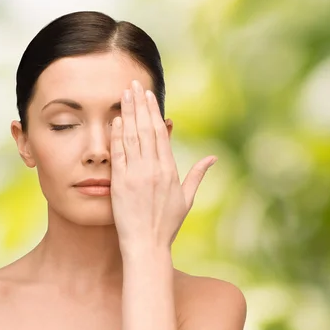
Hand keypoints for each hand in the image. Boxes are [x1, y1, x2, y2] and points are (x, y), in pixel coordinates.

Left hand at [110, 79, 216, 252]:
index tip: (148, 95)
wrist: (147, 245)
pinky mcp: (120, 183)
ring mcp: (136, 174)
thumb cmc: (167, 224)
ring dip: (127, 114)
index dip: (153, 111)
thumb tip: (213, 157)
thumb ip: (198, 174)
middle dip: (139, 105)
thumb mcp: (186, 198)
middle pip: (145, 129)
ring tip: (123, 95)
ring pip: (131, 137)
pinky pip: (119, 154)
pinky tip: (115, 120)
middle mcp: (154, 168)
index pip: (160, 133)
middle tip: (133, 85)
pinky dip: (117, 136)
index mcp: (170, 170)